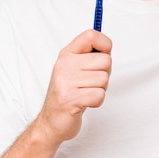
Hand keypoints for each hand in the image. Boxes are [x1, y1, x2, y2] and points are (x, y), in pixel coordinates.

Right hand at [34, 29, 112, 143]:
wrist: (51, 122)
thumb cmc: (69, 94)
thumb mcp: (75, 69)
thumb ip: (90, 56)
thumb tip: (108, 47)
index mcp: (66, 54)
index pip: (90, 35)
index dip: (104, 44)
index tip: (103, 54)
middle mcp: (64, 65)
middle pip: (105, 60)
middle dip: (104, 74)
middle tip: (90, 83)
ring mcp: (65, 82)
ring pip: (104, 79)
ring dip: (99, 89)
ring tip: (85, 93)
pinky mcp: (70, 99)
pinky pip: (99, 95)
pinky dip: (96, 102)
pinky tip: (84, 103)